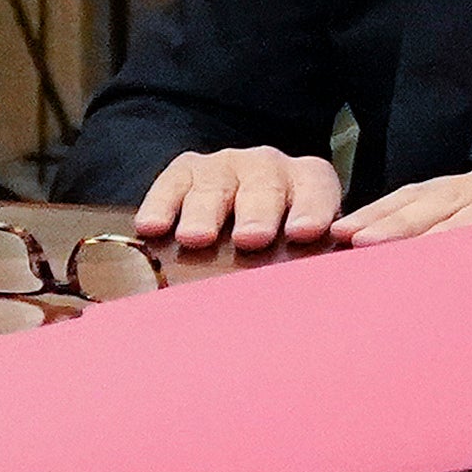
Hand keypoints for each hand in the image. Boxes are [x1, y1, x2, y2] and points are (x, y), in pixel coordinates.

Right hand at [134, 146, 345, 252]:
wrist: (232, 212)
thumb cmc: (275, 242)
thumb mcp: (298, 247)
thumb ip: (307, 262)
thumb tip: (313, 306)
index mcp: (309, 183)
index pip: (317, 191)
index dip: (312, 210)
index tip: (304, 233)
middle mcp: (269, 167)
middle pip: (267, 188)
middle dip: (259, 213)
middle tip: (251, 238)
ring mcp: (225, 166)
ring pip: (217, 187)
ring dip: (206, 213)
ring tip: (197, 237)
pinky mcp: (185, 171)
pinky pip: (172, 185)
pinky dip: (162, 206)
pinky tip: (153, 227)